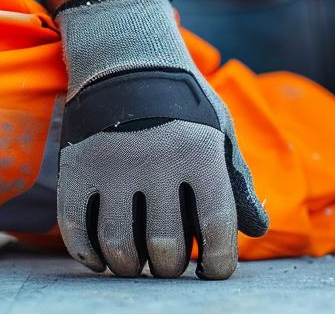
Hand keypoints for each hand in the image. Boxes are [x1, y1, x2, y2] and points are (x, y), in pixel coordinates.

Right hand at [54, 0, 267, 279]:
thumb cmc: (185, 105)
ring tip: (140, 265)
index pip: (215, 225)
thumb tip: (257, 230)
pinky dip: (89, 255)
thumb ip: (236, 182)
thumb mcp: (219, 133)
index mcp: (200, 153)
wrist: (128, 61)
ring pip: (119, 245)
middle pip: (165, 245)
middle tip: (171, 265)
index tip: (215, 273)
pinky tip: (103, 261)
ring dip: (131, 267)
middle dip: (171, 267)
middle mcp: (157, 162)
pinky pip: (78, 230)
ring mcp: (113, 167)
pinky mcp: (78, 170)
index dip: (219, 261)